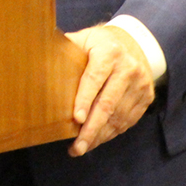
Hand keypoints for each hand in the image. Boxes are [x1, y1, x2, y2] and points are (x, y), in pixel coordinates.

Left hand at [65, 24, 154, 156]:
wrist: (136, 43)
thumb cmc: (101, 44)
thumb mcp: (85, 39)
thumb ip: (67, 49)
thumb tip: (39, 57)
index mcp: (109, 51)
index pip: (95, 78)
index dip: (85, 99)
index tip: (76, 119)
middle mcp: (128, 68)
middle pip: (108, 104)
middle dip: (91, 128)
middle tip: (77, 146)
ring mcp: (140, 84)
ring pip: (118, 117)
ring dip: (99, 136)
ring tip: (81, 147)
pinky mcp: (146, 97)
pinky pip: (127, 121)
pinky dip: (110, 133)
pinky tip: (97, 139)